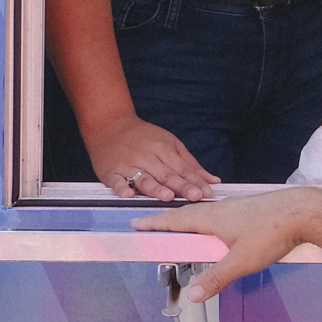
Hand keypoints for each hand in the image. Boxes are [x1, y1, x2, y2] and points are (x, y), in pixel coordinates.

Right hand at [84, 110, 217, 203]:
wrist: (109, 124)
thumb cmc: (142, 137)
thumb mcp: (170, 143)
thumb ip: (190, 164)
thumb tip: (212, 180)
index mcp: (163, 149)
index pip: (182, 169)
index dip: (196, 182)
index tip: (208, 193)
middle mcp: (147, 157)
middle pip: (167, 175)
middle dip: (182, 186)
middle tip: (195, 197)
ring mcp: (128, 165)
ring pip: (144, 179)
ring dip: (156, 188)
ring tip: (167, 196)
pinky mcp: (111, 172)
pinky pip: (117, 182)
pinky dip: (122, 188)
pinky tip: (128, 195)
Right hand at [134, 186, 321, 302]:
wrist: (306, 212)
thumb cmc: (274, 232)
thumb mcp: (242, 261)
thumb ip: (216, 278)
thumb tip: (193, 294)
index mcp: (212, 218)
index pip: (176, 221)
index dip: (155, 224)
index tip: (137, 223)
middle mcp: (222, 208)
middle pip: (189, 214)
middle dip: (170, 221)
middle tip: (155, 226)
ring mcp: (237, 207)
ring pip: (207, 213)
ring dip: (191, 219)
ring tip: (183, 228)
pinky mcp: (252, 210)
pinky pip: (222, 214)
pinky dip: (211, 220)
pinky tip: (219, 229)